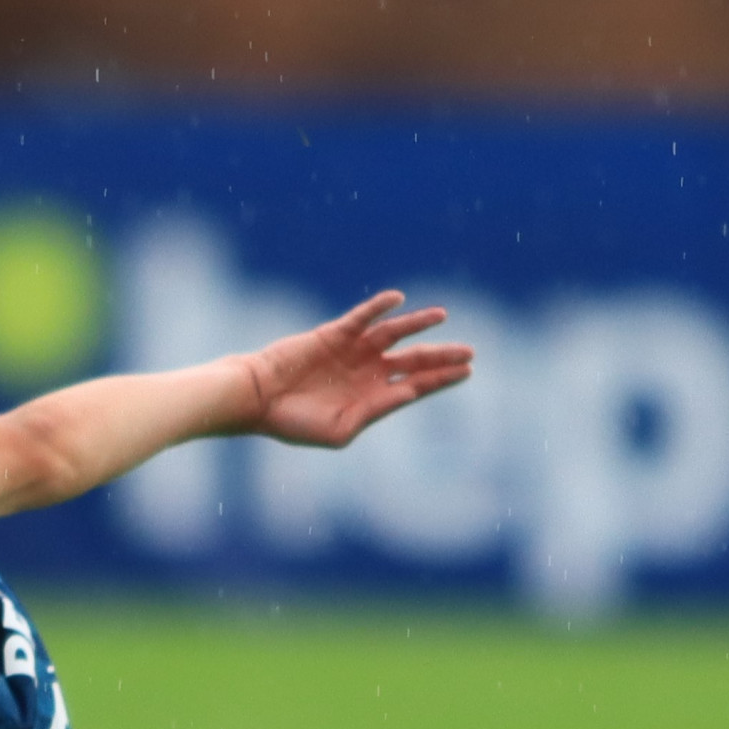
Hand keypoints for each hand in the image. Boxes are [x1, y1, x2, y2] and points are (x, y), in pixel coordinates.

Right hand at [239, 293, 471, 449]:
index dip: (441, 379)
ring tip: (442, 316)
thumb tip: (410, 392)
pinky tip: (399, 299)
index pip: (414, 385)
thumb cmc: (293, 423)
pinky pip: (363, 317)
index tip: (468, 372)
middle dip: (442, 356)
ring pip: (394, 334)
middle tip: (470, 352)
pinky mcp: (335, 333)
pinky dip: (380, 307)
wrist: (257, 399)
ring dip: (418, 325)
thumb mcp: (339, 429)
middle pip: (412, 360)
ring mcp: (352, 351)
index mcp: (370, 399)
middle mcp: (366, 373)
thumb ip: (376, 411)